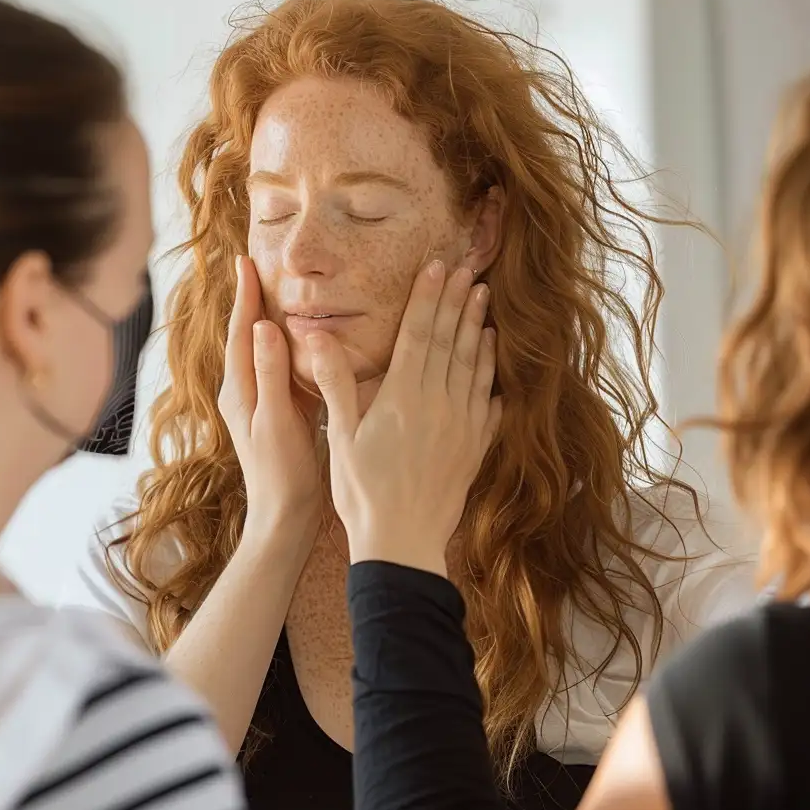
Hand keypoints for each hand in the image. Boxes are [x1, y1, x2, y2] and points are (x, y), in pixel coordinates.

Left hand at [218, 254, 323, 549]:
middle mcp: (243, 391)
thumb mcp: (276, 419)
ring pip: (263, 349)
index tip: (246, 260)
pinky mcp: (277, 411)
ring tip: (280, 287)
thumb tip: (261, 326)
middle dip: (252, 299)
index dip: (245, 296)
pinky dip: (288, 344)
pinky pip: (279, 366)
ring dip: (269, 318)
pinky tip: (304, 335)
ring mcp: (259, 401)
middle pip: (247, 335)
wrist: (284, 515)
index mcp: (239, 390)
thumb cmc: (279, 472)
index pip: (240, 332)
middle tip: (259, 262)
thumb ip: (269, 373)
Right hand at [307, 259, 500, 576]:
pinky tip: (494, 363)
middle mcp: (439, 403)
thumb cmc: (362, 492)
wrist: (401, 541)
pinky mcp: (474, 448)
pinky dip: (491, 377)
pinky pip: (489, 403)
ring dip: (478, 331)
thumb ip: (336, 383)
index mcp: (403, 396)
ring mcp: (462, 425)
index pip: (418, 334)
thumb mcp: (340, 436)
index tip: (437, 267)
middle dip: (458, 303)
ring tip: (483, 303)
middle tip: (468, 271)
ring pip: (474, 366)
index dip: (427, 298)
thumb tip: (316, 338)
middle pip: (451, 342)